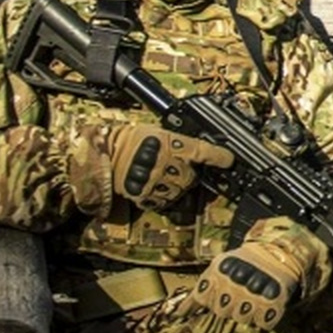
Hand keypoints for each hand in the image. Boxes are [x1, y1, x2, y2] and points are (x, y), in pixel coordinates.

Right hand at [71, 122, 234, 214]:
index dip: (219, 156)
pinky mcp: (150, 197)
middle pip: (192, 175)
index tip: (228, 159)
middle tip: (174, 164)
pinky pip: (166, 200)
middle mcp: (169, 165)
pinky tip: (153, 185)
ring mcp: (160, 183)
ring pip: (181, 189)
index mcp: (172, 144)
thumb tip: (195, 146)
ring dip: (176, 184)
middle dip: (188, 172)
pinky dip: (163, 195)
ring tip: (159, 173)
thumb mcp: (156, 131)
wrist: (104, 157)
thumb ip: (177, 140)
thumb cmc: (128, 140)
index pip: (203, 151)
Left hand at [189, 224, 324, 328]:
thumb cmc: (243, 262)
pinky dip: (263, 318)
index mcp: (221, 271)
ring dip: (246, 313)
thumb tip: (178, 315)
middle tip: (238, 296)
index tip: (213, 299)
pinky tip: (264, 306)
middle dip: (228, 307)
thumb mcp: (219, 267)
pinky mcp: (274, 301)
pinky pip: (263, 323)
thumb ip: (200, 291)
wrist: (280, 251)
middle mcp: (236, 281)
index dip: (206, 301)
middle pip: (222, 311)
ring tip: (252, 299)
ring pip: (241, 319)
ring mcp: (255, 292)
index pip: (202, 298)